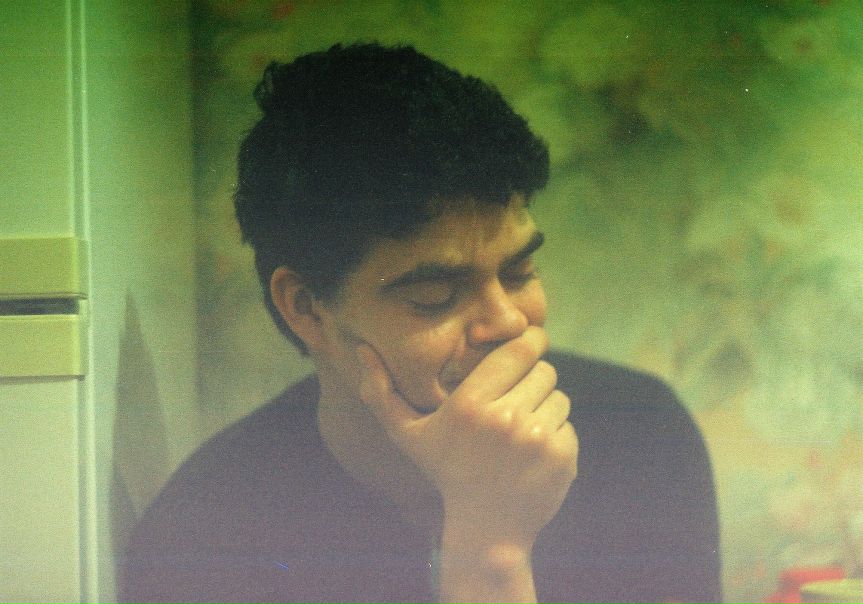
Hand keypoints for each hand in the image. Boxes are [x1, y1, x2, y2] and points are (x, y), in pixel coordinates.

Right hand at [357, 326, 578, 548]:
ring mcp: (536, 439)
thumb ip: (381, 393)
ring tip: (520, 432)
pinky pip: (567, 424)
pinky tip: (533, 456)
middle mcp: (505, 419)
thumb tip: (362, 348)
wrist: (487, 531)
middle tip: (515, 401)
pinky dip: (555, 435)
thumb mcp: (408, 435)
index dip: (529, 342)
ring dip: (544, 408)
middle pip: (544, 370)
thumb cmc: (445, 473)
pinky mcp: (561, 456)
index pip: (519, 350)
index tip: (527, 346)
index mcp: (471, 405)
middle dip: (533, 380)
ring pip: (558, 396)